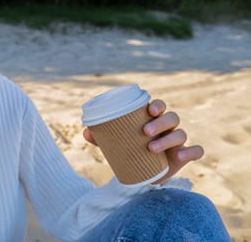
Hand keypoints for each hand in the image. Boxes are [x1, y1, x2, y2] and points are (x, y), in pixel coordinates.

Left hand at [82, 99, 203, 183]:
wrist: (142, 175)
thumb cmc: (130, 151)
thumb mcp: (116, 145)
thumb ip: (102, 138)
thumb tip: (85, 132)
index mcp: (153, 119)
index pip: (158, 106)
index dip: (157, 105)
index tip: (149, 109)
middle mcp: (168, 128)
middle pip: (172, 117)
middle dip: (161, 122)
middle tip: (145, 132)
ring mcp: (177, 142)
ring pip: (181, 134)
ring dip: (168, 139)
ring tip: (152, 148)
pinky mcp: (184, 156)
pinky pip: (196, 151)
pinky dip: (191, 152)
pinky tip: (181, 156)